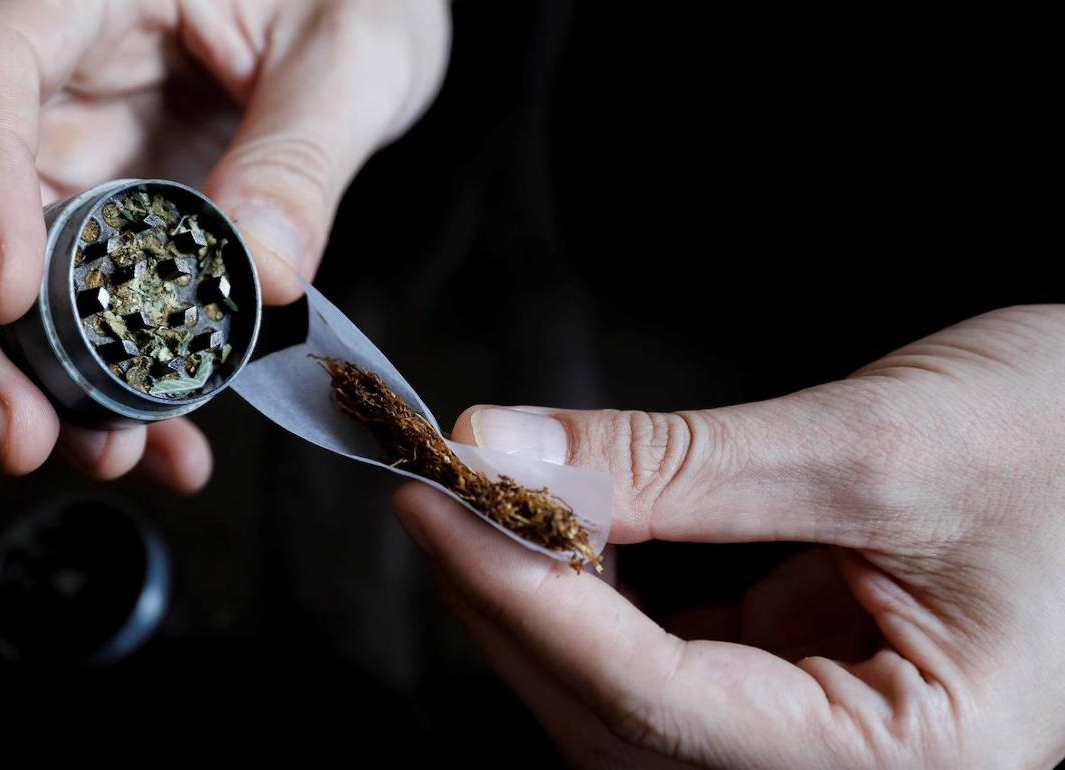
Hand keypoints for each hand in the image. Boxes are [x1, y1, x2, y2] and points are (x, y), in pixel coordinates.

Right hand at [0, 0, 448, 487]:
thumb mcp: (352, 57)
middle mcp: (59, 83)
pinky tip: (162, 442)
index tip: (7, 290)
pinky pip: (86, 308)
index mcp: (94, 0)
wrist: (368, 13)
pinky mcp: (112, 220)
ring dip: (37, 381)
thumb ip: (302, 154)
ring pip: (1, 274)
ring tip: (108, 455)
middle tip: (23, 432)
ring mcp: (77, 156)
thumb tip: (262, 272)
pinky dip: (115, 384)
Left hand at [394, 305, 1064, 767]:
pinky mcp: (799, 688)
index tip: (436, 505)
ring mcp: (823, 740)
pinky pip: (664, 672)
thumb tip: (511, 449)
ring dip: (547, 607)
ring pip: (629, 711)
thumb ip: (680, 464)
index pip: (657, 706)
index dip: (526, 602)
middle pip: (623, 726)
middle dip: (515, 607)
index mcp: (918, 766)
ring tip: (490, 504)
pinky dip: (599, 600)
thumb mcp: (877, 445)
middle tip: (443, 495)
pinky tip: (570, 528)